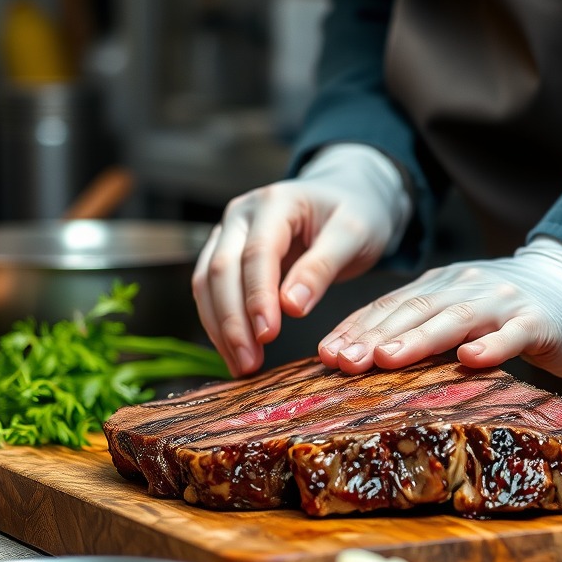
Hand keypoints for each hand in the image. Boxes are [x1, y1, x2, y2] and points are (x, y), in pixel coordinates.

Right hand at [192, 143, 412, 374]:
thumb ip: (321, 267)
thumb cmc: (355, 213)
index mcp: (275, 202)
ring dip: (220, 327)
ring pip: (206, 282)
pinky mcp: (226, 253)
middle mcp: (241, 214)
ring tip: (241, 366)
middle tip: (248, 363)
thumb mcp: (353, 235)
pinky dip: (220, 323)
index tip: (267, 335)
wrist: (348, 196)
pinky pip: (211, 290)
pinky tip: (235, 352)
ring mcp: (229, 233)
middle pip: (221, 270)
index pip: (257, 253)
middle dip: (232, 320)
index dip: (258, 297)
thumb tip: (290, 306)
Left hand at [319, 236, 561, 377]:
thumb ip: (420, 328)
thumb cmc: (508, 311)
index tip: (325, 354)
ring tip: (388, 358)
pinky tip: (471, 360)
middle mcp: (465, 289)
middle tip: (342, 361)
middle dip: (375, 336)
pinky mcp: (538, 323)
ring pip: (455, 319)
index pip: (390, 307)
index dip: (357, 328)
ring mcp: (502, 303)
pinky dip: (491, 346)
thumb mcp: (458, 312)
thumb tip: (361, 359)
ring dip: (419, 339)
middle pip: (414, 311)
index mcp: (440, 287)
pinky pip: (512, 335)